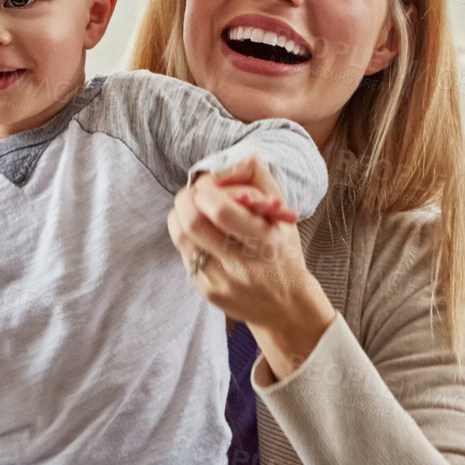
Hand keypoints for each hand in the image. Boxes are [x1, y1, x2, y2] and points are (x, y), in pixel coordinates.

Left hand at [168, 157, 334, 379]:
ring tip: (193, 208)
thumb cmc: (284, 253)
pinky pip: (184, 253)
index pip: (221, 209)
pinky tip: (200, 233)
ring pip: (181, 236)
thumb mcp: (282, 215)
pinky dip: (186, 235)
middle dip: (186, 198)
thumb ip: (261, 180)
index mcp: (265, 240)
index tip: (209, 183)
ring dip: (180, 214)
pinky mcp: (206, 289)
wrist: (285, 305)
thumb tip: (236, 159)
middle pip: (192, 222)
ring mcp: (220, 279)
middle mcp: (241, 263)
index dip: (206, 188)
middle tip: (195, 193)